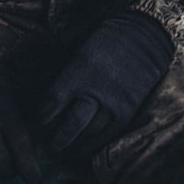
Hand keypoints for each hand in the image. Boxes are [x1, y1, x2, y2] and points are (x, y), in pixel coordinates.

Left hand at [39, 11, 173, 156]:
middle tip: (48, 145)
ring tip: (65, 147)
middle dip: (56, 139)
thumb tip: (40, 92)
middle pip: (69, 125)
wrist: (144, 35)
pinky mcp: (129, 109)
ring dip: (74, 144)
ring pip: (89, 133)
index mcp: (79, 72)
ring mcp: (115, 102)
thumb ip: (61, 72)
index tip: (38, 122)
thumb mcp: (77, 48)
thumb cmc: (105, 39)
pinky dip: (94, 144)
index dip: (42, 117)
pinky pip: (109, 134)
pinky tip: (85, 146)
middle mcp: (96, 91)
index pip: (52, 104)